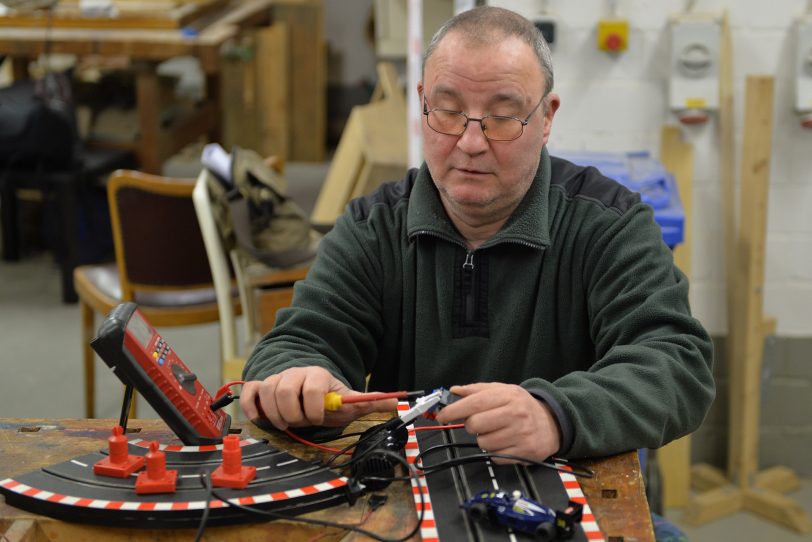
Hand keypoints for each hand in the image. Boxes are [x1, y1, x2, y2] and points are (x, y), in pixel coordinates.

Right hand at [239, 366, 396, 430]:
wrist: (305, 388)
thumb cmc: (326, 398)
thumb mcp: (347, 401)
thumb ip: (367, 402)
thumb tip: (394, 404)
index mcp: (317, 374)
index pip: (312, 387)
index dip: (315, 408)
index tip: (319, 418)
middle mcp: (293, 373)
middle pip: (284, 389)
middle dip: (293, 413)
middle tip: (301, 422)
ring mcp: (275, 379)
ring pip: (266, 391)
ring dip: (276, 414)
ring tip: (286, 423)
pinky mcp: (259, 387)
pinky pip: (249, 393)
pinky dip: (253, 408)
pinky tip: (263, 418)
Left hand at [434, 383, 560, 463]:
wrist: (553, 423)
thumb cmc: (522, 406)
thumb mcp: (503, 390)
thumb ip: (477, 390)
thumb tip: (453, 391)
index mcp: (508, 396)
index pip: (474, 403)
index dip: (453, 410)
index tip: (442, 416)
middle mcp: (516, 414)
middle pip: (475, 425)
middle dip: (472, 426)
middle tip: (479, 423)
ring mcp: (521, 435)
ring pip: (483, 443)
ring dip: (484, 440)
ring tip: (496, 432)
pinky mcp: (524, 453)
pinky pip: (495, 457)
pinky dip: (495, 452)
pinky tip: (505, 442)